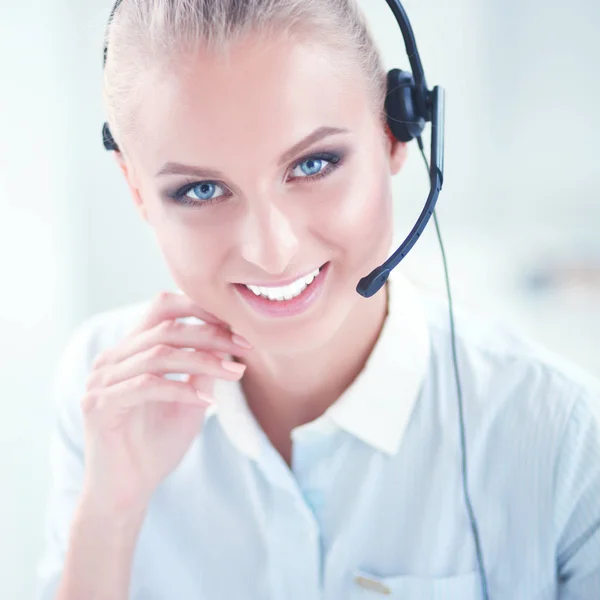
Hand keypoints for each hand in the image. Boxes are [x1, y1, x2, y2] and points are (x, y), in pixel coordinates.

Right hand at [79, 291, 251, 512]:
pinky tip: (207, 403)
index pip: (162, 307)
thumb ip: (202, 369)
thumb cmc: (157, 444)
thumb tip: (228, 338)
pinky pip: (146, 386)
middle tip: (246, 347)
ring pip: (160, 355)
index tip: (237, 325)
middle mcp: (112, 358)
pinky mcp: (98, 405)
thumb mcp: (190, 400)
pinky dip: (181, 391)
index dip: (199, 307)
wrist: (129, 491)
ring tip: (236, 373)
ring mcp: (101, 380)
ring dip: (204, 361)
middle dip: (212, 334)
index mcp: (131, 350)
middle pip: (166, 328)